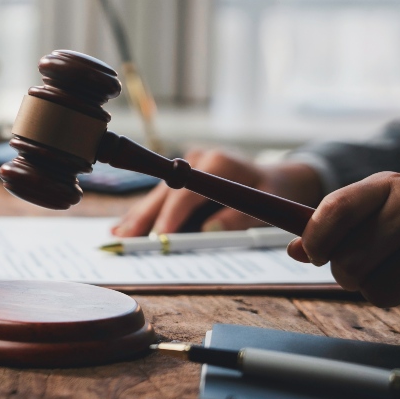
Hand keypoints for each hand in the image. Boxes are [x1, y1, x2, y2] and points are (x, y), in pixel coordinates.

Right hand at [112, 149, 323, 236]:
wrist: (280, 177)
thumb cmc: (275, 191)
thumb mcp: (268, 202)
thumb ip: (240, 217)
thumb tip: (210, 229)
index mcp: (219, 163)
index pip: (187, 190)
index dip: (172, 214)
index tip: (160, 236)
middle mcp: (198, 159)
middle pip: (165, 191)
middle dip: (145, 217)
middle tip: (127, 240)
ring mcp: (188, 164)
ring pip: (158, 193)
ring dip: (139, 216)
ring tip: (118, 235)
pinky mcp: (183, 172)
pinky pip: (161, 195)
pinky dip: (145, 212)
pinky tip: (124, 225)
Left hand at [287, 172, 399, 317]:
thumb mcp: (377, 205)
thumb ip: (335, 224)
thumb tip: (296, 251)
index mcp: (387, 184)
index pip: (335, 210)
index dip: (315, 238)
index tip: (314, 254)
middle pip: (350, 261)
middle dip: (347, 273)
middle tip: (362, 267)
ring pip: (377, 291)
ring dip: (379, 290)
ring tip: (395, 272)